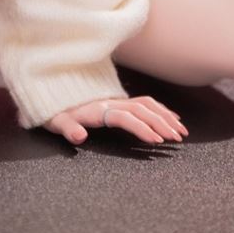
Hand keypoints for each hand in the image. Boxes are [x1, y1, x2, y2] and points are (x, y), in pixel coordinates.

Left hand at [43, 95, 187, 144]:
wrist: (52, 92)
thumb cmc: (55, 111)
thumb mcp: (55, 122)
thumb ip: (67, 129)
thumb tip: (79, 137)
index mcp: (97, 109)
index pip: (124, 117)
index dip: (141, 128)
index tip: (156, 140)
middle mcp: (110, 102)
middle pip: (141, 109)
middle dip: (161, 123)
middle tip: (176, 139)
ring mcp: (116, 100)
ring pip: (146, 104)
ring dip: (165, 116)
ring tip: (180, 131)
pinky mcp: (118, 101)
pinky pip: (144, 102)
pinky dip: (160, 109)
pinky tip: (172, 118)